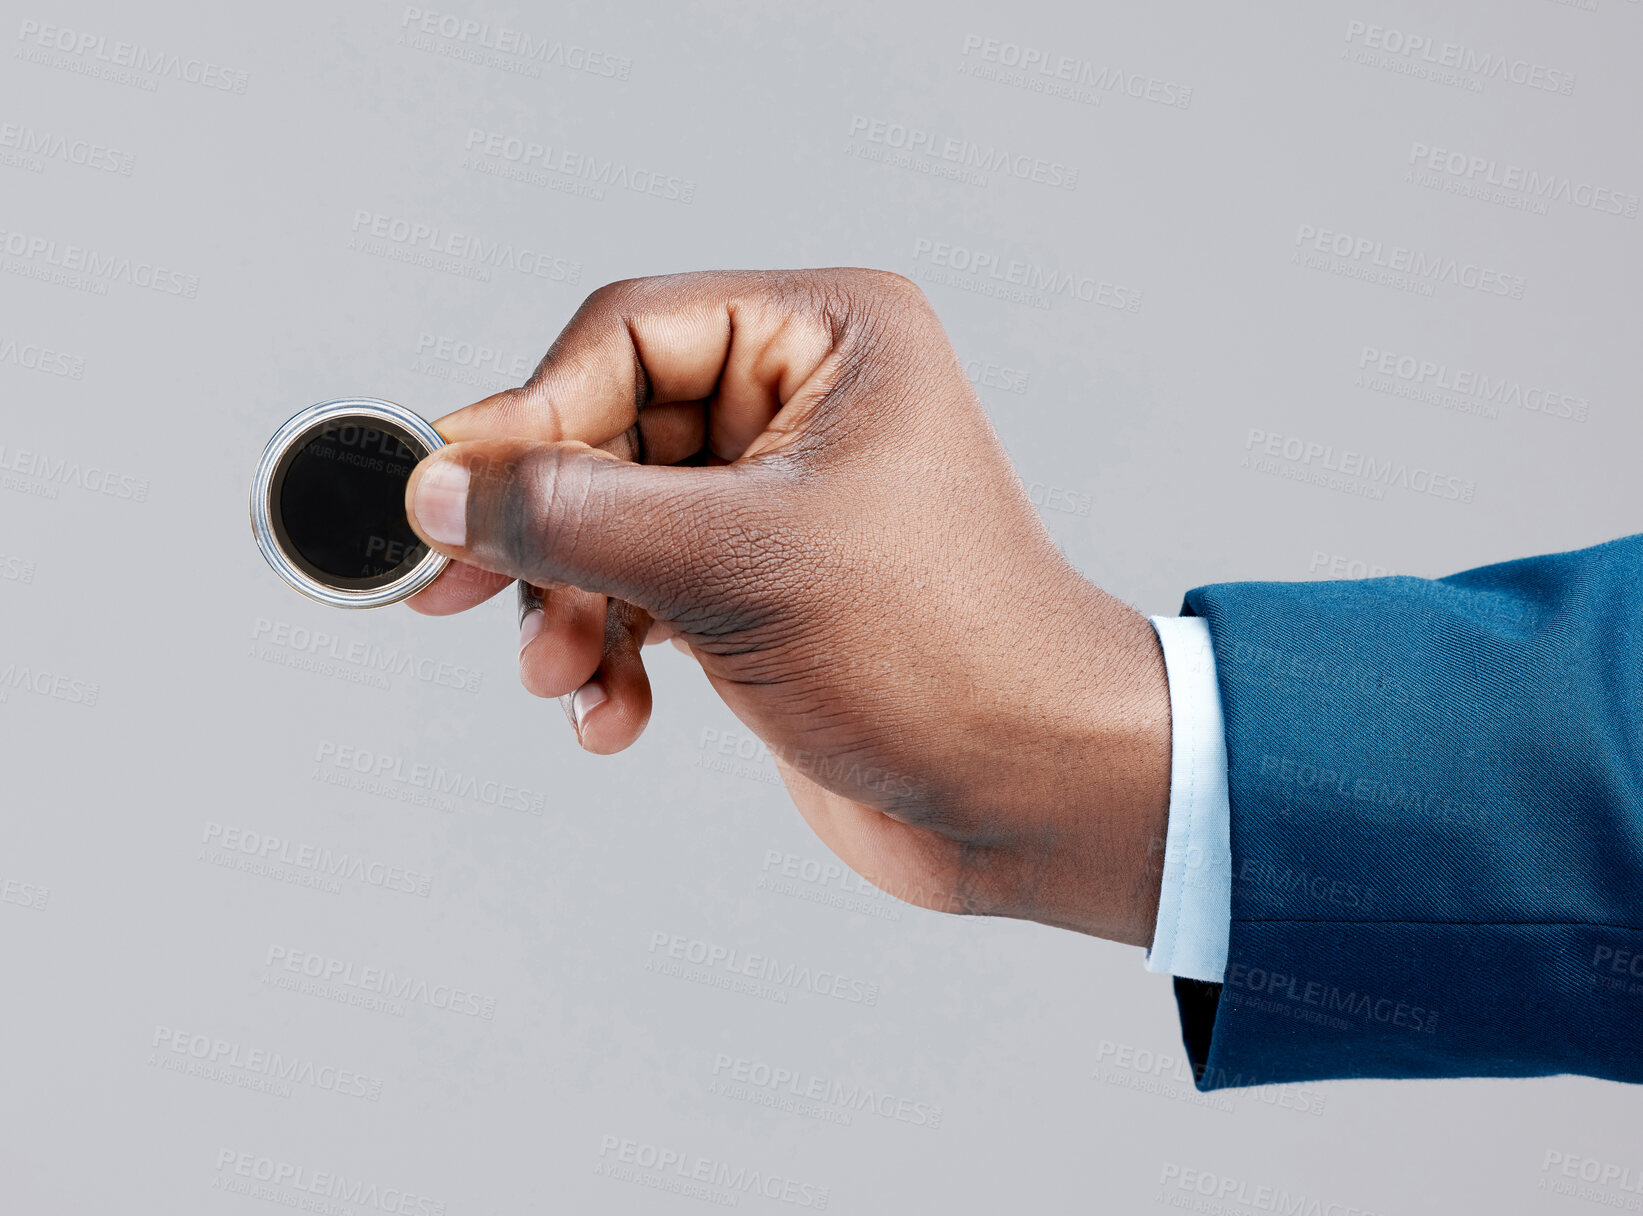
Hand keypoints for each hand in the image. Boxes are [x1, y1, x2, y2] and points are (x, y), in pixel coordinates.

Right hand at [403, 270, 1171, 944]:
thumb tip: (436, 487)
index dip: (528, 415)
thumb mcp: (732, 566)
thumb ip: (569, 516)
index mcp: (826, 339)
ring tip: (562, 674)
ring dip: (568, 603)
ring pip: (614, 522)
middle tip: (456, 593)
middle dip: (542, 528)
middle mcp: (802, 405)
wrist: (1032, 793)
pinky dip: (610, 651)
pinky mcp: (763, 589)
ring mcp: (781, 502)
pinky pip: (644, 592)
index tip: (446, 497)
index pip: (625, 334)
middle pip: (606, 431)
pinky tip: (612, 715)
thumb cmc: (938, 653)